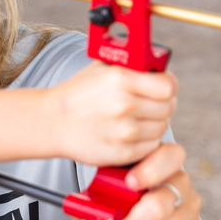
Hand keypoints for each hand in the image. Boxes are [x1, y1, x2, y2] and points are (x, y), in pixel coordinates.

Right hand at [49, 62, 177, 165]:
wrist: (51, 122)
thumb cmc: (78, 93)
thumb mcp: (102, 69)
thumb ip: (133, 66)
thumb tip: (160, 66)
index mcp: (121, 79)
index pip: (169, 86)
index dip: (167, 86)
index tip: (161, 87)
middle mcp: (124, 105)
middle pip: (168, 107)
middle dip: (160, 104)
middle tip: (146, 103)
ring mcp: (125, 131)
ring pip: (161, 127)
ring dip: (152, 123)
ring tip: (131, 118)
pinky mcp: (123, 152)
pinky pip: (151, 145)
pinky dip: (143, 140)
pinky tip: (125, 132)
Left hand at [79, 143, 203, 219]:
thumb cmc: (129, 199)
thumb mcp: (108, 191)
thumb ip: (93, 200)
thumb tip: (86, 217)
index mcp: (157, 162)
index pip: (169, 155)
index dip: (149, 171)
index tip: (129, 183)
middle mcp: (177, 182)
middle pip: (160, 204)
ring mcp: (188, 207)